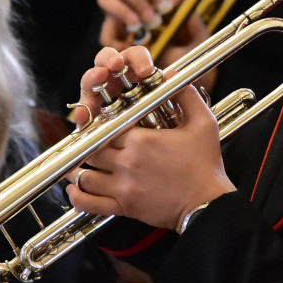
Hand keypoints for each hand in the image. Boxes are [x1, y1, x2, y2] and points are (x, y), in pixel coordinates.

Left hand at [68, 46, 234, 230]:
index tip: (106, 123)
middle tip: (91, 141)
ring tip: (78, 163)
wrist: (208, 203)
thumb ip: (186, 96)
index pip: (108, 126)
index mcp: (141, 140)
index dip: (104, 123)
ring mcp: (123, 186)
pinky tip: (74, 189)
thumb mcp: (203, 123)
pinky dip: (77, 196)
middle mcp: (126, 162)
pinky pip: (90, 203)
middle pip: (92, 148)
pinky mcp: (124, 207)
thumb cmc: (206, 164)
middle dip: (90, 144)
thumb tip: (172, 75)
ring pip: (86, 175)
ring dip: (79, 169)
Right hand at [97, 0, 212, 87]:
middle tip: (152, 19)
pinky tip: (129, 47)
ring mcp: (118, 23)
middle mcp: (131, 6)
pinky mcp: (110, 43)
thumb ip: (187, 13)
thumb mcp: (195, 36)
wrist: (179, 83)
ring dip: (122, 9)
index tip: (163, 6)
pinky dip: (115, 37)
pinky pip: (105, 34)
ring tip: (137, 24)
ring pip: (106, 0)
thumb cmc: (187, 56)